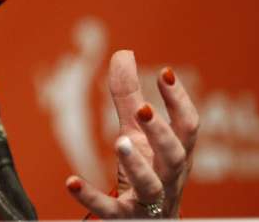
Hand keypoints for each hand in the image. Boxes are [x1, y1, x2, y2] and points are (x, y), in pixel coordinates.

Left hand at [65, 50, 198, 217]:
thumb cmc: (148, 172)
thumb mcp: (137, 134)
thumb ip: (128, 96)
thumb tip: (124, 53)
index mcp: (175, 153)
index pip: (187, 127)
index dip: (179, 101)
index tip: (164, 72)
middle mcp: (169, 177)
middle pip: (175, 155)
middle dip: (162, 132)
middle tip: (144, 109)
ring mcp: (149, 201)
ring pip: (151, 185)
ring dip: (137, 164)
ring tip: (121, 142)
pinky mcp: (125, 219)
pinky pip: (110, 210)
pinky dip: (91, 197)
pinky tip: (71, 182)